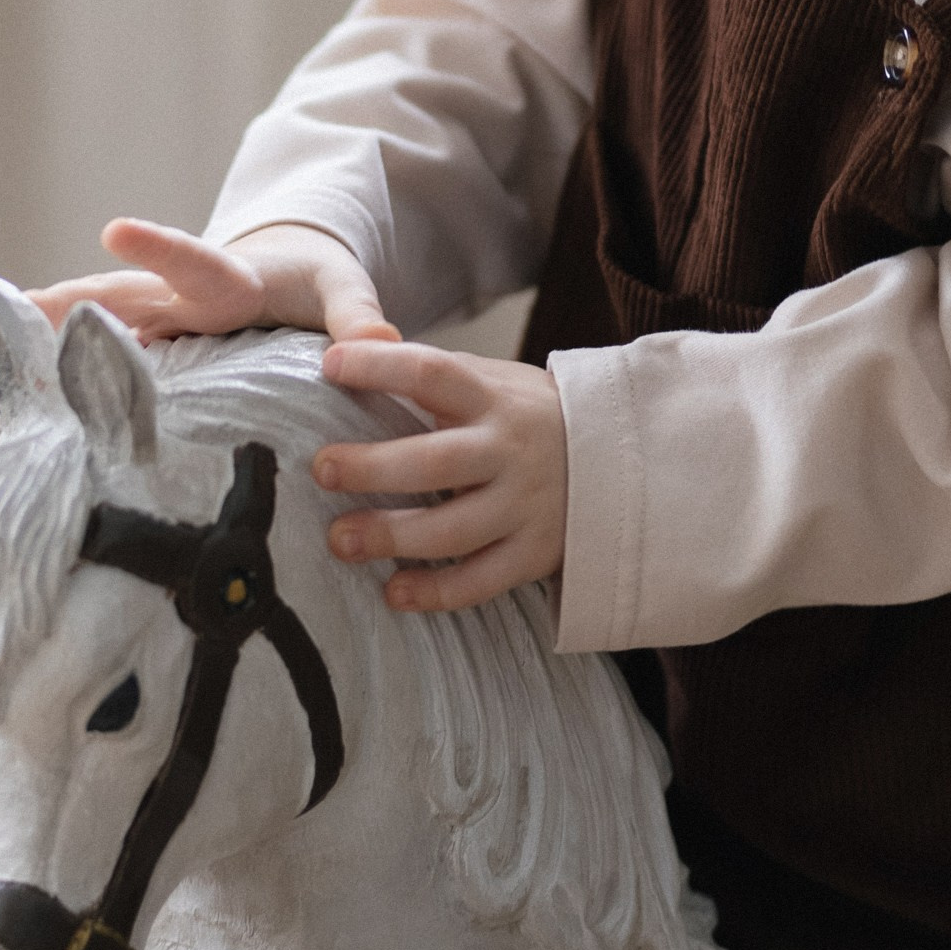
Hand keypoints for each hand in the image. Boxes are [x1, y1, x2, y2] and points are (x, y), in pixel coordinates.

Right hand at [27, 219, 399, 346]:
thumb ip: (359, 315)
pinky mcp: (146, 346)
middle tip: (15, 309)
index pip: (194, 262)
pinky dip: (55, 381)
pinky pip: (96, 361)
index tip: (115, 228)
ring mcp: (154, 323)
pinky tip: (5, 408)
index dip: (157, 249)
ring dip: (43, 347)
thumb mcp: (344, 287)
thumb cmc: (317, 280)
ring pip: (91, 330)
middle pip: (117, 298)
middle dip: (68, 304)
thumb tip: (382, 346)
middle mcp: (178, 299)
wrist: (283, 271)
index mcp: (227, 280)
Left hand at [312, 340, 567, 610]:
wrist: (628, 460)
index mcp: (495, 398)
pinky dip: (434, 592)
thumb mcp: (497, 382)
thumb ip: (436, 379)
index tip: (330, 364)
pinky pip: (479, 581)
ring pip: (452, 530)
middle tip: (322, 469)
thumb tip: (350, 357)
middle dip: (372, 467)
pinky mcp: (534, 554)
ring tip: (340, 539)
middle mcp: (510, 451)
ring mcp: (525, 506)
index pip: (434, 373)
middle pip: (435, 461)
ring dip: (391, 536)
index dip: (381, 366)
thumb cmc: (532, 418)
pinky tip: (392, 591)